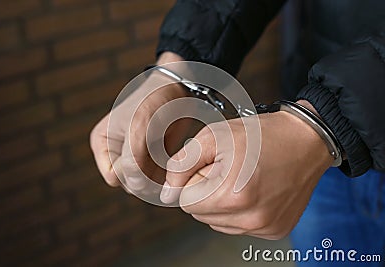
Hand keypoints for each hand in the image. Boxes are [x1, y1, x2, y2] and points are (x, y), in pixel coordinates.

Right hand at [90, 52, 191, 192]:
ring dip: (158, 177)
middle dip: (147, 177)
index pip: (113, 176)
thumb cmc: (154, 100)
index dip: (131, 173)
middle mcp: (116, 153)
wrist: (176, 89)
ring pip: (144, 184)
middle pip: (129, 183)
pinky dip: (166, 175)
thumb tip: (133, 187)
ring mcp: (134, 158)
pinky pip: (156, 179)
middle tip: (165, 159)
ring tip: (169, 156)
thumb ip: (133, 158)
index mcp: (103, 143)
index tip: (148, 156)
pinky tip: (173, 160)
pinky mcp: (152, 160)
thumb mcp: (140, 127)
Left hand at [161, 108, 332, 238]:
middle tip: (228, 169)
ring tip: (242, 178)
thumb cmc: (261, 135)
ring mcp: (265, 228)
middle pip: (200, 214)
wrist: (305, 140)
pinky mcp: (275, 230)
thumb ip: (181, 165)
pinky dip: (240, 210)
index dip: (193, 179)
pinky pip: (239, 226)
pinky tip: (254, 189)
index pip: (185, 201)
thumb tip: (166, 194)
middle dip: (206, 190)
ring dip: (221, 202)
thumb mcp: (213, 137)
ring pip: (218, 222)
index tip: (211, 165)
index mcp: (233, 196)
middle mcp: (251, 219)